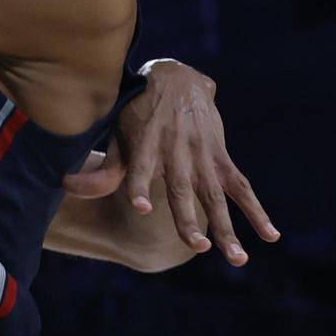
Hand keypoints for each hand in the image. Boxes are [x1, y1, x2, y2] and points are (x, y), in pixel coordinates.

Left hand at [61, 60, 279, 266]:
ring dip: (226, 226)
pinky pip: (241, 186)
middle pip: (181, 189)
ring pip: (214, 195)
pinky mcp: (220, 155)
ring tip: (237, 258)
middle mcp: (175, 150)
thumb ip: (104, 168)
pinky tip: (270, 235)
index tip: (139, 206)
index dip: (139, 186)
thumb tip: (65, 187)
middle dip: (188, 218)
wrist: (176, 76)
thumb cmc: (139, 112)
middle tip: (196, 246)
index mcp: (146, 144)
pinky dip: (256, 210)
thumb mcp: (119, 133)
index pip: (139, 168)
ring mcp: (201, 154)